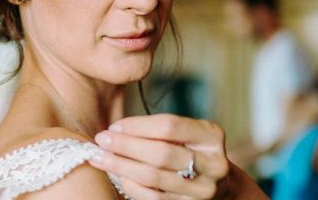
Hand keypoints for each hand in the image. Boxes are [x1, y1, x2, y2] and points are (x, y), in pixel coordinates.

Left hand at [89, 114, 266, 198]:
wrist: (218, 183)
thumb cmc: (189, 148)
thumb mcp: (184, 132)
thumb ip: (157, 128)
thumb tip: (115, 130)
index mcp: (211, 136)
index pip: (169, 126)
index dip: (137, 125)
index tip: (114, 126)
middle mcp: (213, 165)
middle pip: (160, 154)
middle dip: (125, 146)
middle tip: (101, 140)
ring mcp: (203, 190)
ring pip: (154, 178)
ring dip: (121, 167)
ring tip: (100, 157)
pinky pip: (154, 198)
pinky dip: (131, 186)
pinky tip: (117, 176)